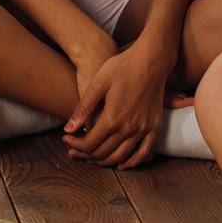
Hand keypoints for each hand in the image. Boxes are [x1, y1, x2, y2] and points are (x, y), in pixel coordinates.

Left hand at [62, 39, 173, 168]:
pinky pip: (144, 153)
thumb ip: (83, 108)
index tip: (66, 138)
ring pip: (121, 157)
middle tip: (74, 149)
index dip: (75, 144)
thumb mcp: (98, 83)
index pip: (89, 143)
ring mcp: (144, 129)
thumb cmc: (122, 67)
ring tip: (91, 157)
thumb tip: (68, 130)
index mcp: (112, 118)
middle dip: (84, 154)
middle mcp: (129, 128)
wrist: (151, 59)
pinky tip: (121, 164)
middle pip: (102, 153)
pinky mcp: (155, 127)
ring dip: (103, 161)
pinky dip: (132, 162)